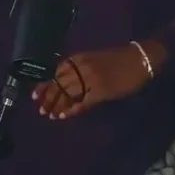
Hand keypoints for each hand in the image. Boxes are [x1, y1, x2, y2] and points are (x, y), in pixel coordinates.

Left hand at [31, 44, 154, 118]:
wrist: (139, 59)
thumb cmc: (118, 58)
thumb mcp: (95, 59)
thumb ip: (79, 68)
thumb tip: (64, 81)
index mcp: (80, 58)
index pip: (56, 72)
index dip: (45, 85)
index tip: (35, 95)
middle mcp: (82, 68)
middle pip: (59, 84)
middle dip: (48, 98)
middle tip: (41, 109)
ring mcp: (91, 79)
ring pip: (68, 94)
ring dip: (57, 105)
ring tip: (50, 114)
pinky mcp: (101, 91)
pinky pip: (82, 102)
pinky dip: (71, 109)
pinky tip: (64, 115)